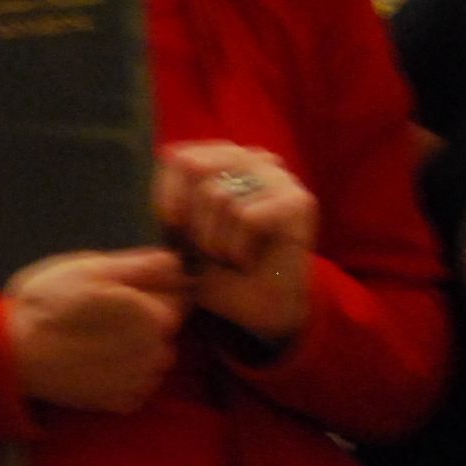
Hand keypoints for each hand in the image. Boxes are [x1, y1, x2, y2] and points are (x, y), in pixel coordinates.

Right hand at [4, 247, 187, 411]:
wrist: (12, 354)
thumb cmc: (48, 303)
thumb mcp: (91, 268)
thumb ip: (142, 265)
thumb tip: (178, 263)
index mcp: (154, 316)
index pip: (178, 296)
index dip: (151, 287)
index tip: (120, 288)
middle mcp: (157, 353)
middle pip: (166, 328)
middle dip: (146, 317)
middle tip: (104, 312)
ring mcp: (140, 383)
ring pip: (154, 356)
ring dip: (139, 347)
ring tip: (100, 338)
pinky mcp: (122, 403)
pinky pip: (139, 383)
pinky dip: (126, 373)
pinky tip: (98, 362)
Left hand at [156, 141, 315, 348]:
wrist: (259, 310)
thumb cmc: (219, 271)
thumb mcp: (183, 231)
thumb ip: (175, 195)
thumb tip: (167, 155)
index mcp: (227, 159)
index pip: (182, 157)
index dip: (168, 193)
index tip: (171, 226)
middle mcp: (255, 159)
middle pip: (198, 168)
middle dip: (191, 218)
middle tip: (205, 250)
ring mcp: (280, 178)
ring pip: (220, 195)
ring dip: (214, 240)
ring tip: (229, 258)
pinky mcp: (298, 201)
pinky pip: (246, 216)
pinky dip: (236, 248)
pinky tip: (247, 262)